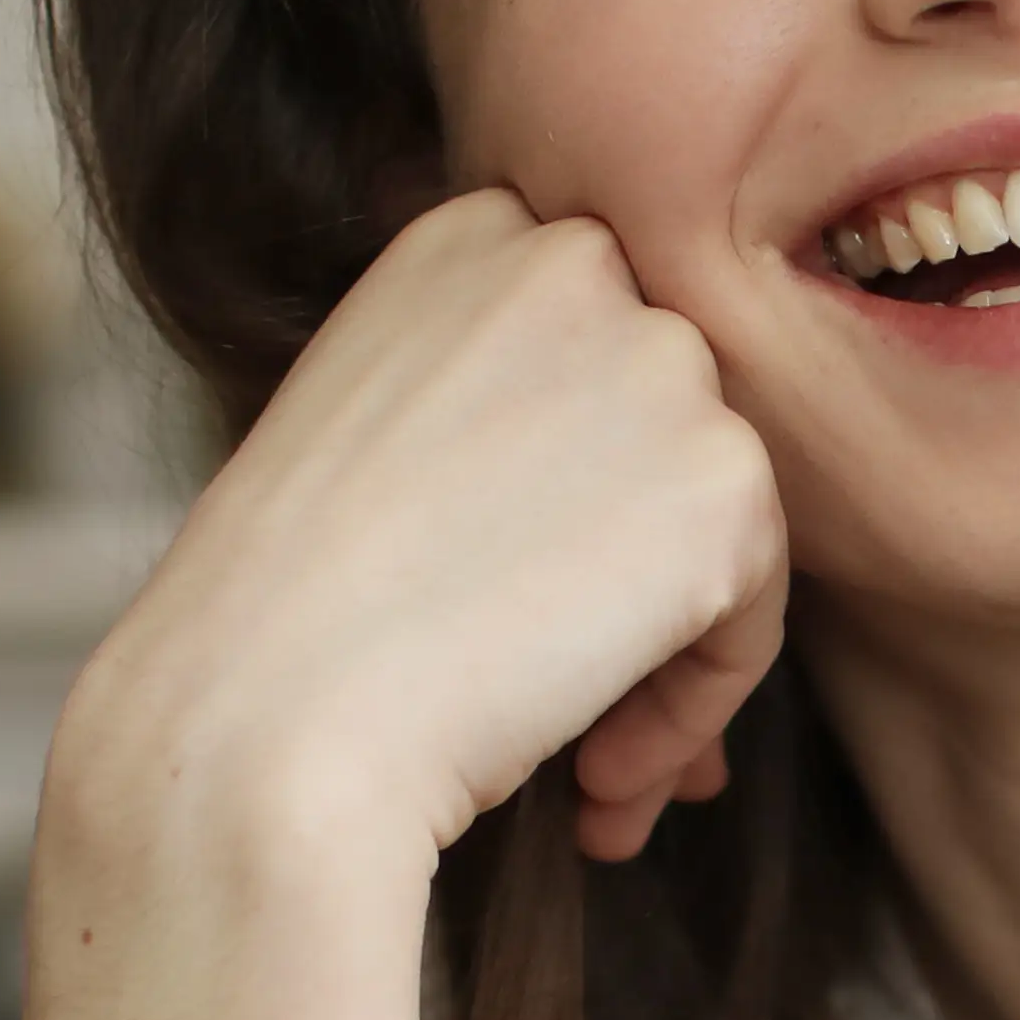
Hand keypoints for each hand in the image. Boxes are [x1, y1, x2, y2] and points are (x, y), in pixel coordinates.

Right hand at [61, 187, 789, 895]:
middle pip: (666, 433)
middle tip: (577, 709)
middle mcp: (573, 262)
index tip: (515, 597)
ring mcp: (660, 361)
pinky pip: (753, 610)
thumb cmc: (283, 621)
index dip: (577, 493)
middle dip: (635, 576)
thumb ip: (507, 419)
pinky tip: (597, 782)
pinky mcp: (726, 479)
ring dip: (663, 655)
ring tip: (586, 771)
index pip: (591, 355)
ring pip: (717, 523)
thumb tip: (628, 508)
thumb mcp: (376, 442)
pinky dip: (694, 708)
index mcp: (471, 237)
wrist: (266, 722)